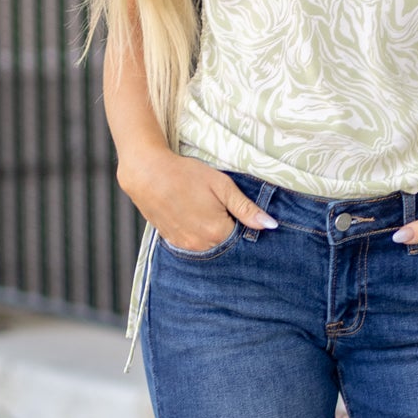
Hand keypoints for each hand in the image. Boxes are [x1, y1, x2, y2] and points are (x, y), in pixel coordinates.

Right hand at [118, 149, 276, 254]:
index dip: (242, 224)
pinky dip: (195, 233)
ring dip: (211, 233)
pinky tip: (191, 215)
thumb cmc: (186, 174)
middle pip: (224, 244)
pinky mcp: (171, 241)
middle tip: (217, 207)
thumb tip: (271, 225)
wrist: (146, 172)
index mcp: (217, 232)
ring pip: (208, 245)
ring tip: (202, 208)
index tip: (236, 211)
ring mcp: (184, 245)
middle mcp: (201, 244)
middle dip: (227, 230)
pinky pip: (191, 244)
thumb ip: (246, 208)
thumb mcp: (222, 186)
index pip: (241, 238)